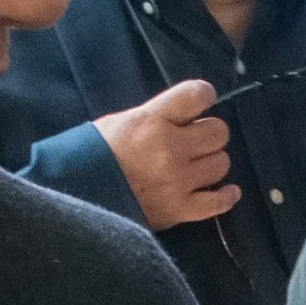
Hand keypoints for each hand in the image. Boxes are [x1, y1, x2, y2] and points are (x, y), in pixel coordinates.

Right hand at [96, 80, 239, 230]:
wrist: (79, 197)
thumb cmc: (95, 155)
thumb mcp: (122, 122)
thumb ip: (156, 116)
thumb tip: (187, 114)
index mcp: (153, 120)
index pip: (197, 95)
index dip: (205, 95)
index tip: (202, 102)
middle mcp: (170, 148)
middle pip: (218, 132)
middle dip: (209, 134)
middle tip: (194, 141)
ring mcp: (178, 181)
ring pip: (221, 164)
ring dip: (212, 163)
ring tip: (198, 166)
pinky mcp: (180, 210)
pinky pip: (219, 202)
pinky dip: (226, 195)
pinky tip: (226, 190)